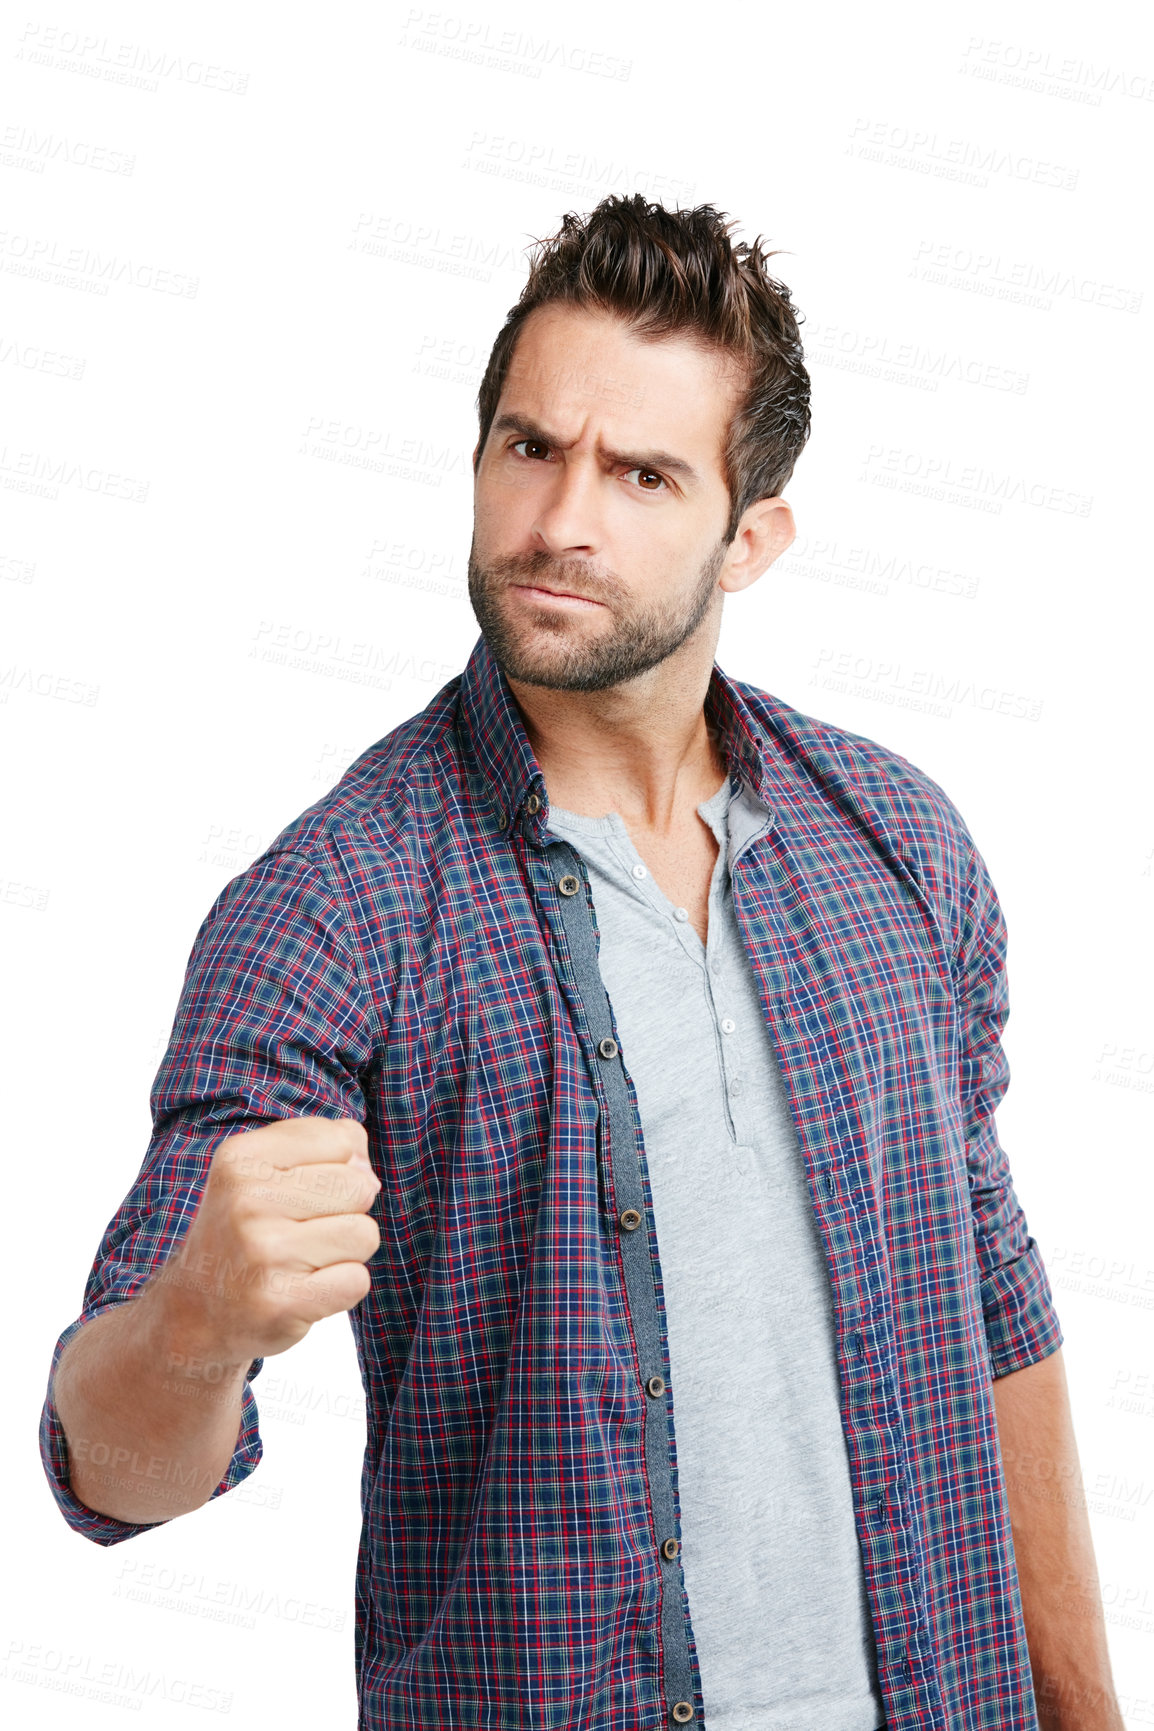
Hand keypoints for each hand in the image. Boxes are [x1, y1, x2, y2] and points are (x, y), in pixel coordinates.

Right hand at [144, 1116, 381, 1362]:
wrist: (195, 1314)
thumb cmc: (244, 1233)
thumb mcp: (261, 1172)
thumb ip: (323, 1146)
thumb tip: (367, 1171)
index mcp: (241, 1158)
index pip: (342, 1139)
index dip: (337, 1169)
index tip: (298, 1194)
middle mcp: (247, 1200)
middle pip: (359, 1187)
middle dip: (345, 1212)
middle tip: (300, 1234)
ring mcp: (263, 1252)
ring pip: (364, 1234)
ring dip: (345, 1253)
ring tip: (302, 1262)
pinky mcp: (282, 1303)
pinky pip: (357, 1280)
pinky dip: (341, 1289)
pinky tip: (303, 1290)